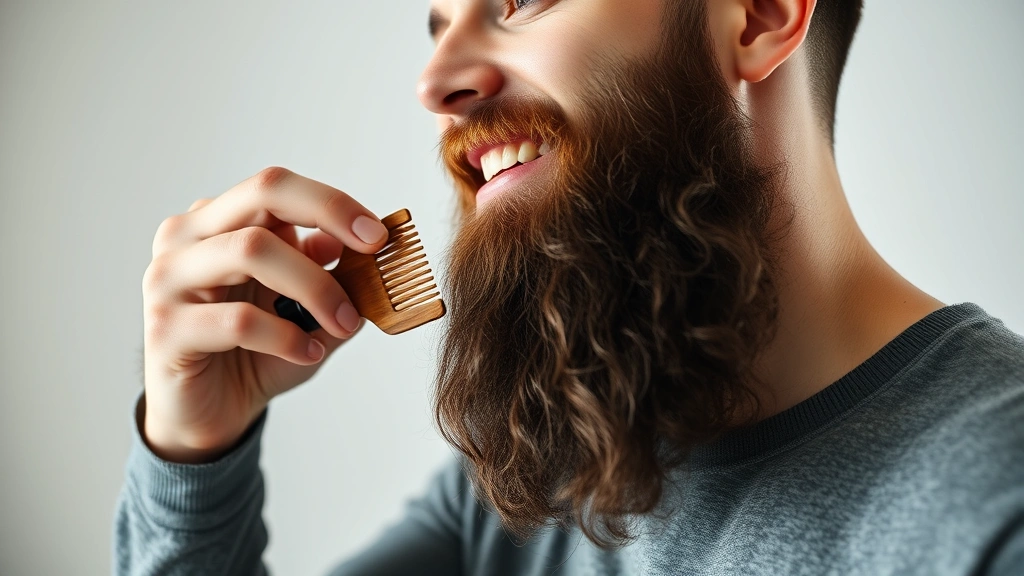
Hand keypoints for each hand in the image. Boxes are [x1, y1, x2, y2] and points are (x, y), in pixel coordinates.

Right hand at [140, 167, 388, 462]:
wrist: (211, 414)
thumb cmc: (257, 354)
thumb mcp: (307, 310)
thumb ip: (332, 276)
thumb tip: (358, 245)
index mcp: (220, 221)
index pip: (277, 186)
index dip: (332, 203)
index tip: (378, 234)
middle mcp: (187, 237)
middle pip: (262, 194)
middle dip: (327, 215)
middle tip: (372, 253)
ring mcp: (168, 278)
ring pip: (250, 251)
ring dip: (314, 287)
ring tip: (343, 323)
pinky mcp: (165, 327)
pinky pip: (238, 319)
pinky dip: (285, 335)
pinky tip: (307, 352)